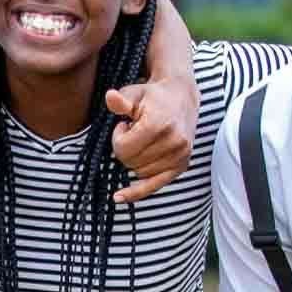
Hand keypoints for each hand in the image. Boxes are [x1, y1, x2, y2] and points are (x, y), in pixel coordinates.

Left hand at [103, 80, 197, 203]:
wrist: (182, 97)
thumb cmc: (153, 96)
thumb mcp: (134, 93)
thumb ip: (121, 100)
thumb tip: (110, 97)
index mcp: (160, 125)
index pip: (123, 148)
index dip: (118, 137)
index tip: (125, 125)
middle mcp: (174, 142)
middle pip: (130, 162)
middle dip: (126, 148)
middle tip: (135, 131)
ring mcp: (180, 156)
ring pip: (138, 172)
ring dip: (135, 159)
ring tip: (144, 140)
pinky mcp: (182, 165)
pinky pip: (154, 186)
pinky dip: (136, 192)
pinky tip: (119, 198)